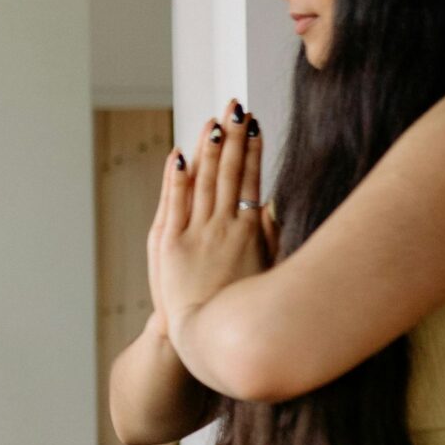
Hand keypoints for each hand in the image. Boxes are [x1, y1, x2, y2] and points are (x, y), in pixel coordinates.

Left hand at [158, 103, 273, 352]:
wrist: (205, 337)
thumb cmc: (241, 306)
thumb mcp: (269, 270)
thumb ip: (272, 235)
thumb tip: (275, 203)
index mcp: (252, 232)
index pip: (253, 179)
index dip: (254, 149)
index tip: (254, 123)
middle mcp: (225, 227)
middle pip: (230, 172)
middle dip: (232, 137)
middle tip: (234, 106)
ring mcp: (197, 233)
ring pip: (204, 181)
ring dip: (208, 148)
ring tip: (213, 120)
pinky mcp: (170, 243)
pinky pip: (174, 202)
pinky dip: (177, 177)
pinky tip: (179, 154)